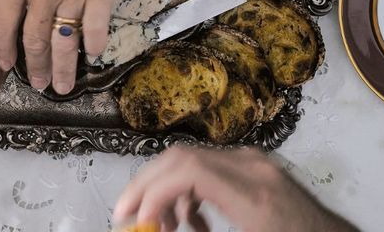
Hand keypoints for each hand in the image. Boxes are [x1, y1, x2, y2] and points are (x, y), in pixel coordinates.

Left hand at [0, 0, 147, 93]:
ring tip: (61, 87)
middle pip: (34, 40)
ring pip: (63, 43)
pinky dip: (94, 44)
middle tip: (38, 84)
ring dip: (62, 69)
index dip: (2, 48)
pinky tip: (94, 55)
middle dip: (34, 67)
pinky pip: (96, 27)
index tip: (6, 63)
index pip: (1, 23)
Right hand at [114, 146, 357, 231]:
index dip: (151, 192)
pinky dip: (189, 193)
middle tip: (127, 217)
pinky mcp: (256, 167)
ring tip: (161, 229)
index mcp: (255, 195)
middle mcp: (254, 169)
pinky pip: (209, 169)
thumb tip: (155, 229)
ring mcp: (256, 163)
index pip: (188, 170)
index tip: (133, 220)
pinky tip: (193, 224)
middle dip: (147, 187)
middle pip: (181, 159)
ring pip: (190, 161)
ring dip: (167, 193)